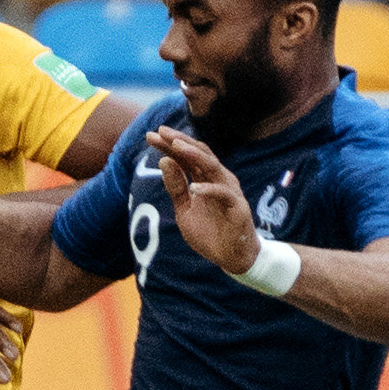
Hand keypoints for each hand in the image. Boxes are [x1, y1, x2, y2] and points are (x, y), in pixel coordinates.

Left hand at [146, 127, 258, 274]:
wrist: (231, 257)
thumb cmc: (210, 232)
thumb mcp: (184, 210)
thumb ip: (176, 188)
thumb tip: (164, 161)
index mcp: (204, 178)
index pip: (186, 156)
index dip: (169, 145)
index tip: (150, 136)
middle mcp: (218, 179)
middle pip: (199, 153)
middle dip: (180, 142)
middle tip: (161, 132)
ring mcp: (229, 190)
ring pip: (212, 166)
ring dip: (194, 155)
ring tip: (177, 147)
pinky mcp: (238, 207)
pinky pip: (223, 194)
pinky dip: (209, 190)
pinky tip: (194, 188)